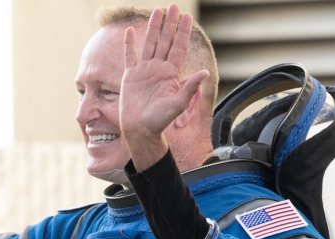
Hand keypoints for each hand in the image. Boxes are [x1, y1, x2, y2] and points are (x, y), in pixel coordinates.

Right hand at [119, 4, 208, 169]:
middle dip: (170, 24)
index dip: (183, 32)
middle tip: (174, 6)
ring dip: (153, 28)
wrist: (140, 130)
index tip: (188, 17)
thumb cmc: (160, 121)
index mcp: (171, 74)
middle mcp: (158, 69)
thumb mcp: (177, 104)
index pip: (178, 47)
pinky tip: (130, 32)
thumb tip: (205, 73)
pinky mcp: (130, 76)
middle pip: (165, 41)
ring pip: (149, 44)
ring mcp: (144, 71)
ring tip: (157, 11)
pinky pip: (129, 56)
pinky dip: (129, 44)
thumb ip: (190, 87)